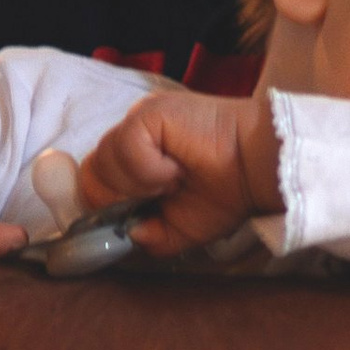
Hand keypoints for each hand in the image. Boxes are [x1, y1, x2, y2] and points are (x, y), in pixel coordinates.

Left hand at [77, 92, 281, 257]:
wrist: (259, 169)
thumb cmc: (228, 193)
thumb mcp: (180, 229)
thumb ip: (148, 235)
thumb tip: (126, 232)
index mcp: (137, 156)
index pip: (94, 179)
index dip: (104, 204)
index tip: (133, 216)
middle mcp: (133, 134)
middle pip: (91, 173)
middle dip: (118, 199)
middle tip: (159, 199)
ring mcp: (138, 120)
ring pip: (103, 162)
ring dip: (137, 185)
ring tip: (174, 182)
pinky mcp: (148, 113)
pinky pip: (125, 150)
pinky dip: (149, 170)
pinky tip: (176, 169)